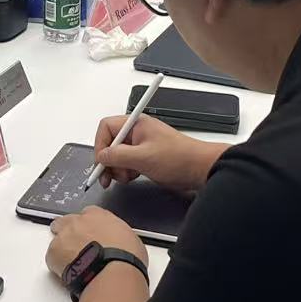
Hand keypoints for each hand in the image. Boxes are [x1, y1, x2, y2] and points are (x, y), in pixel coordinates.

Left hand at [44, 207, 147, 280]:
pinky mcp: (54, 252)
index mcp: (98, 215)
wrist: (112, 272)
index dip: (88, 226)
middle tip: (77, 247)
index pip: (88, 213)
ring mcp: (64, 236)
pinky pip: (52, 258)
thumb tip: (118, 243)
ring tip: (75, 265)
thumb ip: (117, 235)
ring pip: (57, 239)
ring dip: (63, 250)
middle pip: (66, 221)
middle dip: (69, 231)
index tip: (90, 235)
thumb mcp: (130, 239)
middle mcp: (79, 222)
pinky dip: (58, 265)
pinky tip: (70, 273)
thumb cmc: (125, 258)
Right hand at [92, 113, 220, 194]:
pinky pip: (128, 163)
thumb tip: (101, 156)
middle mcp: (137, 132)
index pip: (106, 127)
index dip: (101, 144)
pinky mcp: (146, 157)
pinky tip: (133, 177)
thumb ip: (118, 156)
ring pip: (118, 155)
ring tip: (126, 177)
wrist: (200, 169)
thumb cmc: (178, 158)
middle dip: (108, 160)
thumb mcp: (143, 157)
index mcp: (136, 124)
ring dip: (117, 168)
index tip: (102, 162)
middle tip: (107, 177)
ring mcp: (142, 145)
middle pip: (110, 143)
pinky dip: (126, 171)